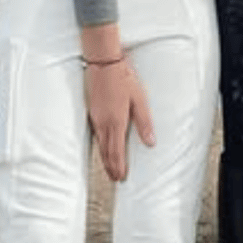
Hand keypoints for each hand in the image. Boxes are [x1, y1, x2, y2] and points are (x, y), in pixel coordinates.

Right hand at [85, 58, 154, 181]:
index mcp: (116, 122)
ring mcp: (96, 118)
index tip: (121, 178)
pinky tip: (102, 147)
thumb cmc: (123, 78)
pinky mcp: (92, 112)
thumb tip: (151, 142)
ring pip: (100, 145)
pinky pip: (96, 135)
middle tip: (115, 180)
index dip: (119, 167)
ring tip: (109, 168)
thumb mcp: (139, 99)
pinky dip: (100, 146)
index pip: (116, 152)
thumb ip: (144, 122)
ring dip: (104, 159)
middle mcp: (104, 123)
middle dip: (110, 167)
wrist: (104, 63)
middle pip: (106, 152)